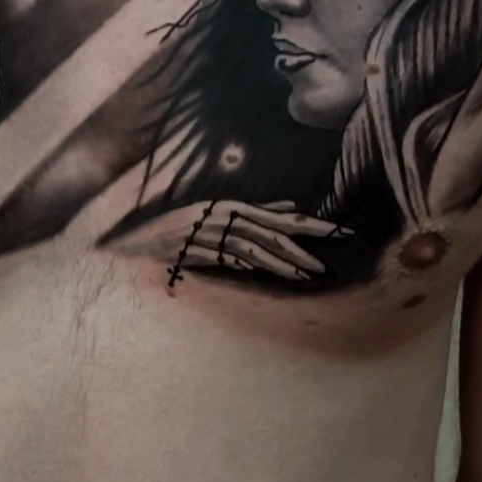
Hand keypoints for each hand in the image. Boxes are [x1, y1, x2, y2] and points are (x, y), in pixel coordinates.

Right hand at [116, 198, 345, 282]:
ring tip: (305, 275)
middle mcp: (227, 217)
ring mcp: (211, 233)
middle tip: (328, 265)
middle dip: (302, 249)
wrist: (139, 234)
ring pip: (253, 248)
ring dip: (280, 263)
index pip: (285, 218)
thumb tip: (290, 205)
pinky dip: (243, 263)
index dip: (315, 225)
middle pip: (273, 234)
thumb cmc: (185, 222)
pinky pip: (224, 256)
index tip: (342, 232)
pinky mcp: (196, 248)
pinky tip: (260, 272)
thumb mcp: (223, 210)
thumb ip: (259, 209)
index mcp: (238, 207)